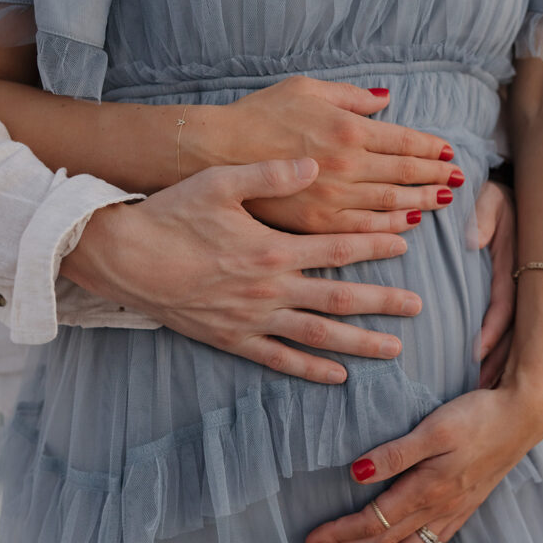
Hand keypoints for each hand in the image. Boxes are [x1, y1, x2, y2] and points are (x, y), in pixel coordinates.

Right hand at [61, 157, 423, 383]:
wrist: (124, 257)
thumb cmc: (169, 215)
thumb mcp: (219, 182)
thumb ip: (271, 175)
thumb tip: (313, 165)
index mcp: (272, 249)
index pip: (337, 248)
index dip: (375, 246)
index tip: (405, 245)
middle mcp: (270, 289)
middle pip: (339, 298)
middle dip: (383, 302)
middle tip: (419, 307)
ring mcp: (252, 319)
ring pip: (317, 335)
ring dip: (359, 343)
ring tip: (393, 349)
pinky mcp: (232, 339)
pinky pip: (279, 359)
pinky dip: (310, 371)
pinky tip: (337, 378)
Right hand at [199, 75, 463, 232]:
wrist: (213, 153)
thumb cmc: (256, 116)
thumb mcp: (304, 89)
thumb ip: (349, 96)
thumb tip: (385, 99)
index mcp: (346, 132)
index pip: (403, 143)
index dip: (430, 150)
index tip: (449, 154)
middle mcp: (345, 170)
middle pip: (403, 178)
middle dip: (434, 178)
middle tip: (456, 181)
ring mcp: (329, 203)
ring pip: (388, 209)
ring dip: (420, 206)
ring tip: (441, 204)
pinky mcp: (312, 227)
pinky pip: (359, 233)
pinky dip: (387, 232)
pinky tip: (405, 229)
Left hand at [304, 383, 542, 542]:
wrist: (525, 417)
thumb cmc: (478, 417)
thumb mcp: (434, 428)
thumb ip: (395, 453)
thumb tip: (356, 474)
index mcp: (426, 490)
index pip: (373, 522)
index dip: (340, 534)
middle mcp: (439, 507)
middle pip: (385, 540)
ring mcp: (455, 509)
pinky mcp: (467, 504)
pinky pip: (435, 542)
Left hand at [470, 180, 516, 388]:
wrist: (504, 191)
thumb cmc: (490, 194)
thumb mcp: (489, 198)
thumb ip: (482, 217)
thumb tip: (471, 240)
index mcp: (515, 266)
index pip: (504, 305)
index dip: (491, 330)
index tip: (475, 352)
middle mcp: (521, 285)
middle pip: (512, 332)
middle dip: (498, 362)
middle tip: (478, 393)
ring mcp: (518, 294)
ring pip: (511, 338)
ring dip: (497, 365)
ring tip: (478, 397)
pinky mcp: (511, 299)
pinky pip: (504, 333)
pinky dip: (494, 355)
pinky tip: (479, 377)